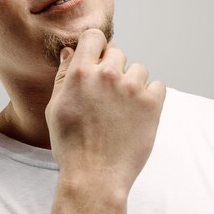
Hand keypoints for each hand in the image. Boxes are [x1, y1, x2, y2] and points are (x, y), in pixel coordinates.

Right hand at [45, 28, 165, 198]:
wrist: (94, 177)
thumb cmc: (71, 145)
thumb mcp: (56, 107)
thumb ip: (64, 76)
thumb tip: (70, 51)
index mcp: (80, 72)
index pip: (94, 37)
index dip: (96, 47)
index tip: (97, 61)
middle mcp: (106, 75)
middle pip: (118, 52)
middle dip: (113, 68)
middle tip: (108, 95)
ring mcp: (131, 88)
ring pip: (139, 69)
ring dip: (133, 83)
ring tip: (122, 108)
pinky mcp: (151, 104)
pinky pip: (158, 86)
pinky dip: (151, 97)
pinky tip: (137, 113)